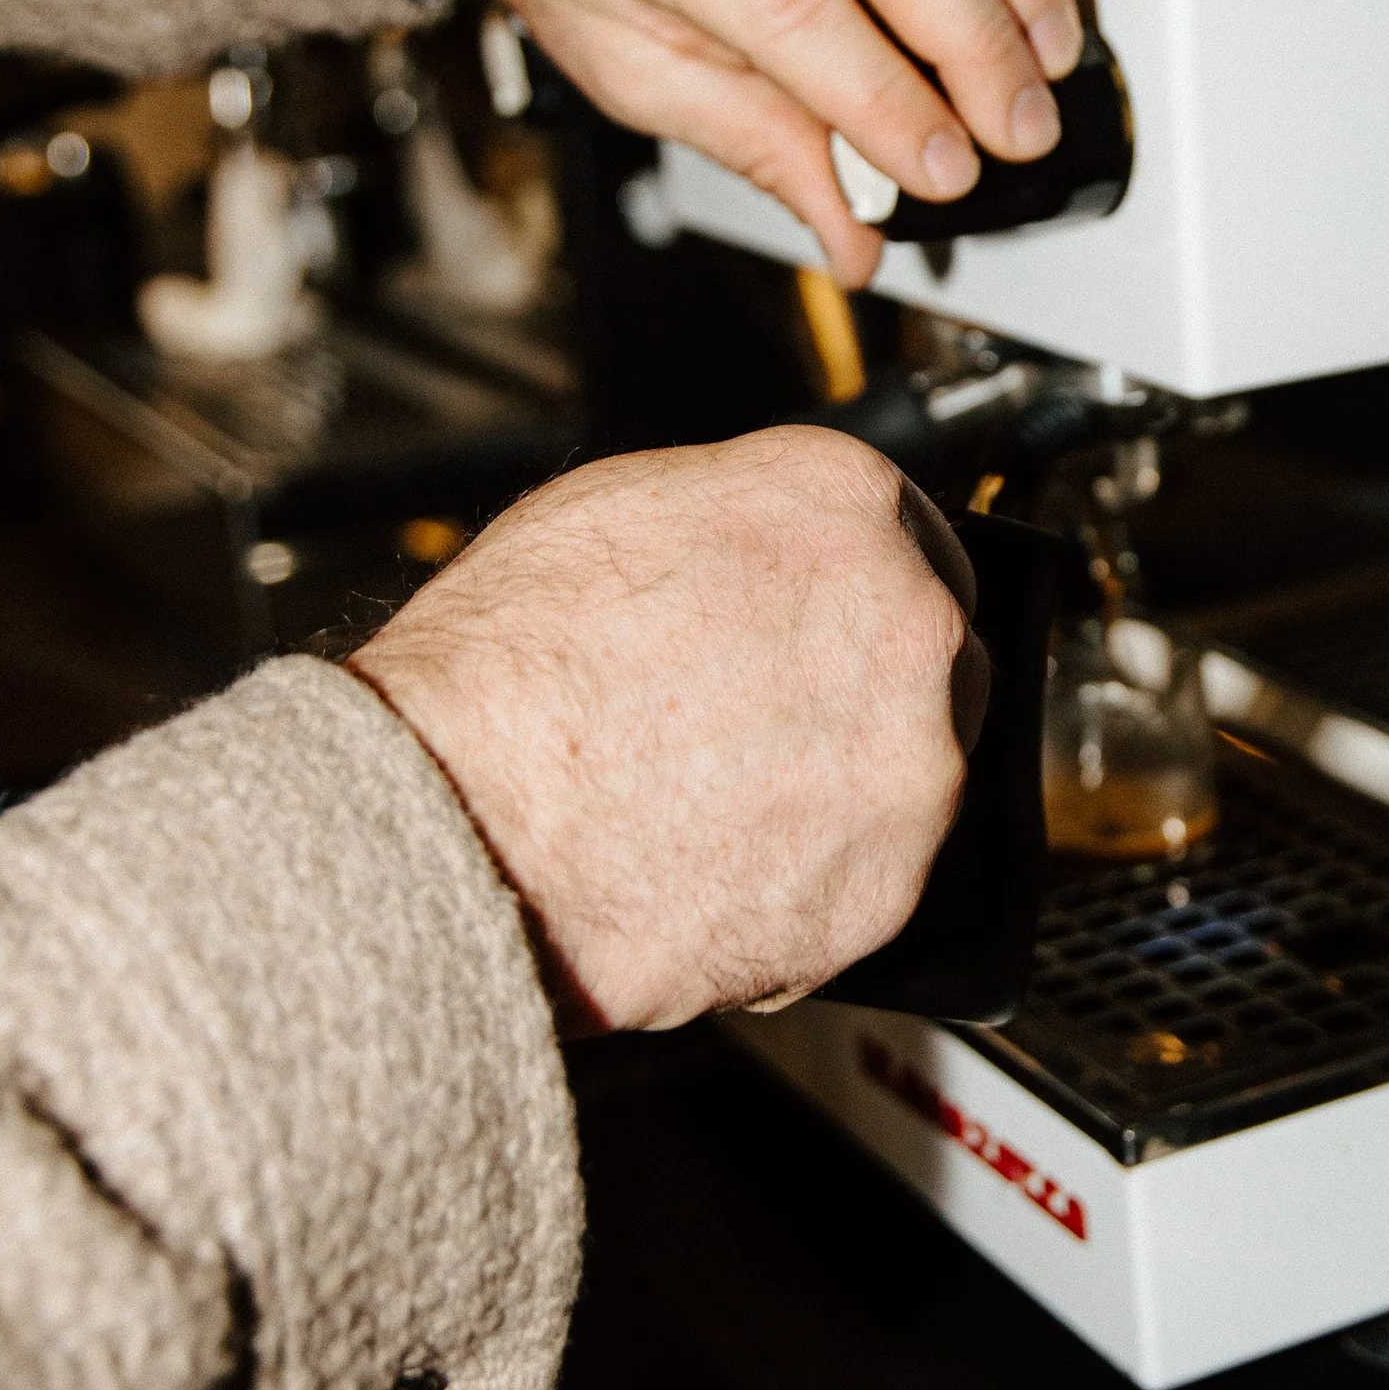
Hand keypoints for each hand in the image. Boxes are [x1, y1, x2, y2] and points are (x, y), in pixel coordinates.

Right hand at [350, 427, 985, 1028]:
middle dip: (864, 683)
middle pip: (932, 651)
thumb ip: (738, 518)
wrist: (455, 825)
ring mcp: (910, 762)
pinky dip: (815, 878)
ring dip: (845, 784)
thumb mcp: (611, 511)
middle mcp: (908, 622)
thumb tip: (773, 545)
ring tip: (725, 798)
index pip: (905, 534)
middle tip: (766, 717)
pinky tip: (725, 861)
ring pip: (914, 769)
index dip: (848, 588)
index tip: (822, 621)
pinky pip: (874, 875)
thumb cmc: (503, 672)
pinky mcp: (889, 886)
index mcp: (842, 503)